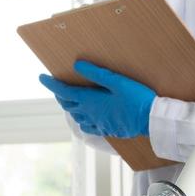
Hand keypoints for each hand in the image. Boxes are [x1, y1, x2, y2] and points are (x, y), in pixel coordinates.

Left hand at [39, 60, 154, 137]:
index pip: (64, 92)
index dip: (51, 84)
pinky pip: (89, 127)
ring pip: (77, 116)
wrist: (152, 121)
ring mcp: (99, 124)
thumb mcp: (118, 81)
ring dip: (70, 107)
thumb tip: (77, 65)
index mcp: (91, 101)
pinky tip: (86, 118)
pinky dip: (82, 121)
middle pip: (68, 105)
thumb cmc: (137, 99)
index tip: (42, 77)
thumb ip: (97, 73)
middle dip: (60, 94)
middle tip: (58, 85)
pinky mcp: (108, 130)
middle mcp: (91, 114)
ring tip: (70, 99)